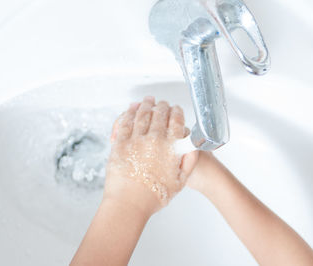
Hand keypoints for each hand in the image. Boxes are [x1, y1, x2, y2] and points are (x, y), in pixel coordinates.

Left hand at [105, 96, 193, 213]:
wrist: (129, 204)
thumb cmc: (153, 196)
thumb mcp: (180, 181)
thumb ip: (188, 161)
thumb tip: (191, 146)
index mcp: (170, 147)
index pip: (176, 120)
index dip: (177, 112)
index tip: (176, 110)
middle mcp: (154, 139)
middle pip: (159, 114)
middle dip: (162, 106)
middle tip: (162, 104)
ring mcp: (136, 140)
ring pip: (142, 114)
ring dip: (146, 105)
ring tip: (147, 101)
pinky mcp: (120, 143)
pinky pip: (125, 122)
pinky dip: (129, 113)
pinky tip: (131, 109)